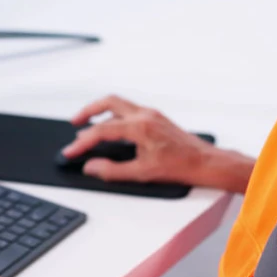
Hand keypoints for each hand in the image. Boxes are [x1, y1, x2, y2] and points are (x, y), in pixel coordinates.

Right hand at [65, 95, 252, 191]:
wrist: (205, 162)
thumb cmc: (182, 166)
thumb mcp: (143, 173)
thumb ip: (112, 170)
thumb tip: (92, 166)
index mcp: (140, 127)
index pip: (102, 130)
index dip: (82, 142)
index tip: (71, 151)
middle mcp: (145, 115)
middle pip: (107, 102)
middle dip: (87, 111)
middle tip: (75, 123)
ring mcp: (151, 114)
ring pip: (118, 103)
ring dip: (100, 111)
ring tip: (88, 124)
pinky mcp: (156, 118)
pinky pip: (129, 109)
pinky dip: (114, 115)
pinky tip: (112, 128)